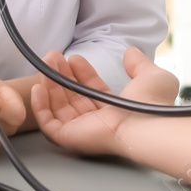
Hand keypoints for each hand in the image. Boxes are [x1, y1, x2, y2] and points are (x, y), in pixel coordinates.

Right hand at [31, 47, 178, 156]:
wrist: (147, 124)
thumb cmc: (152, 103)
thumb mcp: (151, 76)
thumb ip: (139, 64)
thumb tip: (130, 52)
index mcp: (114, 108)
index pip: (90, 89)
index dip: (81, 73)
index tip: (74, 57)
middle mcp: (97, 119)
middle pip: (71, 96)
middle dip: (61, 74)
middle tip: (53, 56)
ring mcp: (82, 129)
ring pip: (58, 106)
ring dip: (49, 84)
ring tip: (45, 64)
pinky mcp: (70, 137)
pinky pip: (48, 124)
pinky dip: (40, 107)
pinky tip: (38, 87)